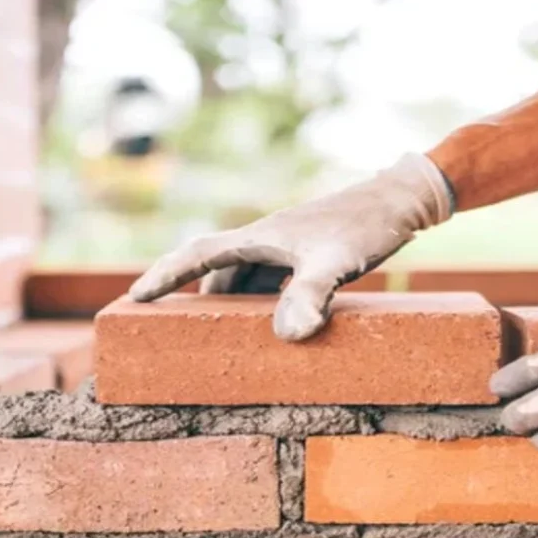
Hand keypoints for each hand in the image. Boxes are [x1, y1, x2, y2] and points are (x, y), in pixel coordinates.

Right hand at [128, 153, 452, 340]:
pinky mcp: (307, 254)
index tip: (135, 297)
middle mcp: (267, 240)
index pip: (198, 253)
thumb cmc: (367, 225)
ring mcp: (287, 246)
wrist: (402, 200)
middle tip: (171, 329)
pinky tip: (271, 321)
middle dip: (192, 296)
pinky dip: (260, 301)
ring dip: (228, 302)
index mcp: (260, 237)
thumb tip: (287, 336)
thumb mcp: (337, 261)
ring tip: (218, 335)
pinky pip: (269, 280)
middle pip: (216, 269)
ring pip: (243, 277)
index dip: (164, 275)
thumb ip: (310, 294)